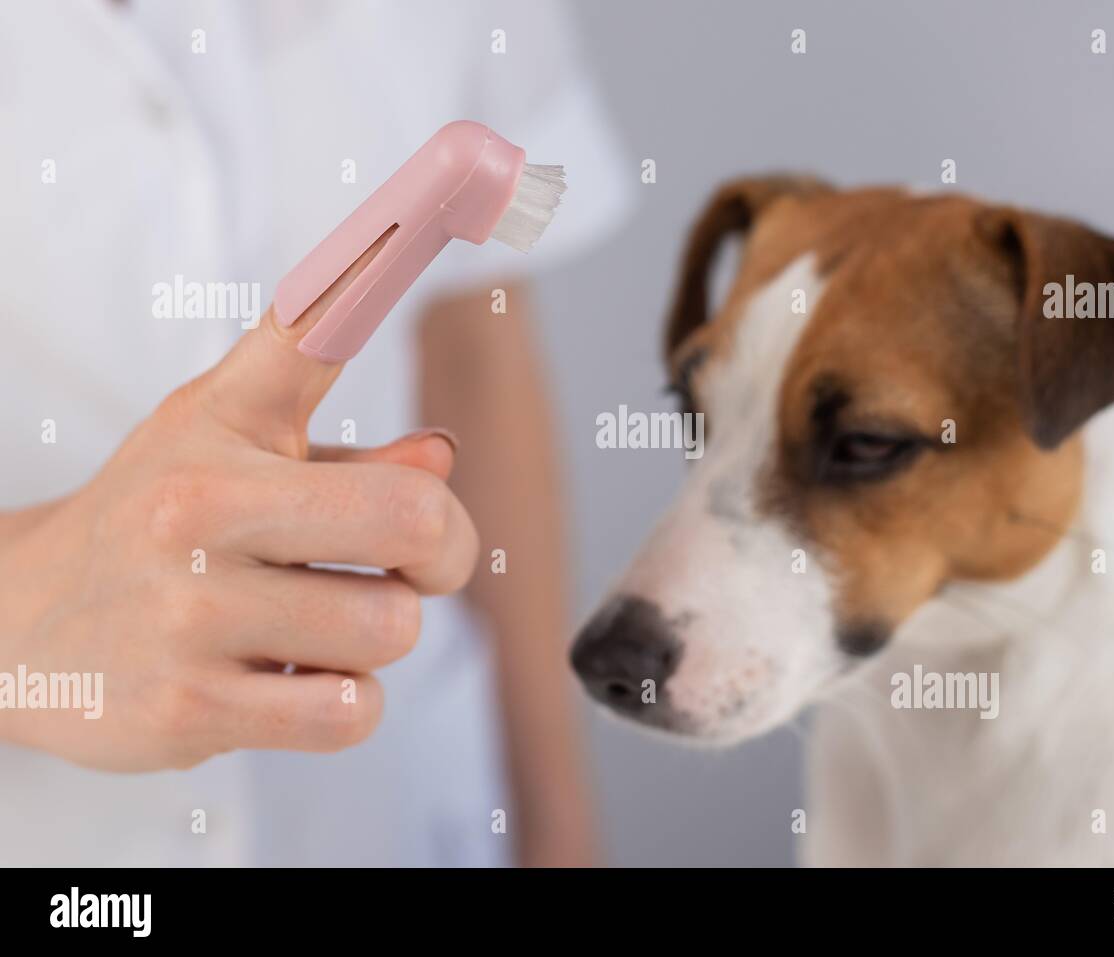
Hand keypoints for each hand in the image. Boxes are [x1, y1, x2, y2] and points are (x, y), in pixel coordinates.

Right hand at [0, 248, 477, 770]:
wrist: (13, 623)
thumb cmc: (152, 516)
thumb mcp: (224, 442)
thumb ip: (342, 442)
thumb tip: (445, 456)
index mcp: (221, 430)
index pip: (323, 331)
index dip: (393, 248)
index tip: (459, 163)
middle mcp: (199, 514)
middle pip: (419, 524)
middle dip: (440, 554)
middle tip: (405, 562)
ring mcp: (187, 617)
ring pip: (391, 632)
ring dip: (376, 638)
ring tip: (314, 624)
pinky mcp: (184, 712)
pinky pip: (348, 715)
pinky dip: (343, 703)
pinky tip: (288, 678)